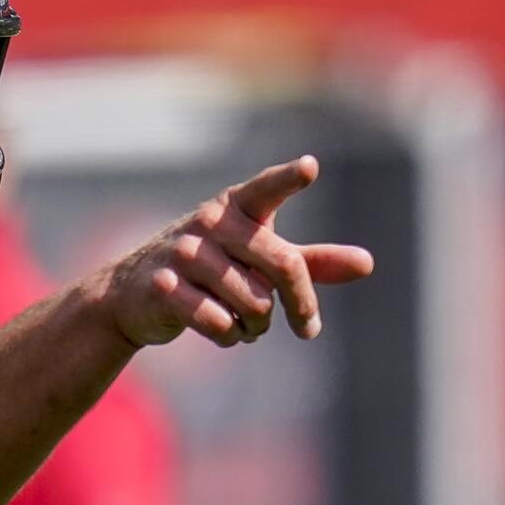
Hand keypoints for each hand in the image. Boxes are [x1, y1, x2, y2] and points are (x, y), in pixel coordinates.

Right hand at [99, 155, 373, 347]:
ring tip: (246, 323)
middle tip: (309, 328)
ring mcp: (184, 254)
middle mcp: (210, 223)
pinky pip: (221, 325)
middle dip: (301, 304)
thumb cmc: (212, 269)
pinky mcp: (165, 288)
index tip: (310, 167)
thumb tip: (368, 264)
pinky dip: (230, 338)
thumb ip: (310, 260)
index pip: (267, 189)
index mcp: (236, 207)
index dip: (288, 179)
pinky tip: (221, 331)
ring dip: (259, 326)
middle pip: (283, 265)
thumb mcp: (258, 259)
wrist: (135, 293)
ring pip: (255, 303)